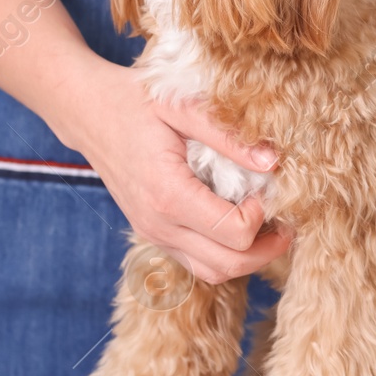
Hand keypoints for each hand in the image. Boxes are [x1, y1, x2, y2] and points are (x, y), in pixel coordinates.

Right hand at [46, 52, 289, 284]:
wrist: (88, 113)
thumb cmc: (134, 102)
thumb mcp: (182, 106)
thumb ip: (228, 136)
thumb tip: (273, 162)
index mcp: (168, 194)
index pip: (234, 232)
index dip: (262, 215)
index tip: (266, 186)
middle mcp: (159, 225)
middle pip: (228, 265)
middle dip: (266, 249)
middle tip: (287, 221)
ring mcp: (153, 234)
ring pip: (213, 273)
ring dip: (247, 258)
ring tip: (268, 227)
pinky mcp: (153, 234)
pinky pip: (197, 262)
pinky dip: (224, 254)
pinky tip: (238, 225)